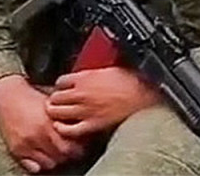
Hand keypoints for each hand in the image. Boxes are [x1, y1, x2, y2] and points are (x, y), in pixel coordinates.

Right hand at [0, 74, 85, 173]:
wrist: (8, 96)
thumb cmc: (34, 98)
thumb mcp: (54, 103)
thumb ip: (67, 116)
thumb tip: (83, 126)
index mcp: (51, 121)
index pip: (73, 142)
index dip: (81, 145)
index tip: (83, 143)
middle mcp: (39, 134)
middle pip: (63, 154)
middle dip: (71, 154)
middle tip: (74, 150)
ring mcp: (27, 143)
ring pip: (50, 163)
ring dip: (57, 160)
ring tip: (60, 153)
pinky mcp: (17, 149)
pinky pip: (33, 166)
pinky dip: (42, 164)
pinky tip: (46, 155)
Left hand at [46, 67, 162, 137]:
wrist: (144, 95)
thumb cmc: (133, 81)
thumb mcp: (110, 68)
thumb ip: (93, 73)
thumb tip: (87, 75)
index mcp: (85, 77)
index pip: (60, 81)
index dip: (60, 85)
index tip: (63, 88)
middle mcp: (81, 93)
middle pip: (55, 97)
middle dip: (55, 99)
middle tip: (59, 102)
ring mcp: (85, 110)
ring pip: (56, 112)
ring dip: (56, 113)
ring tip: (60, 114)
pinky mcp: (92, 124)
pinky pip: (69, 130)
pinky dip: (63, 129)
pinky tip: (63, 127)